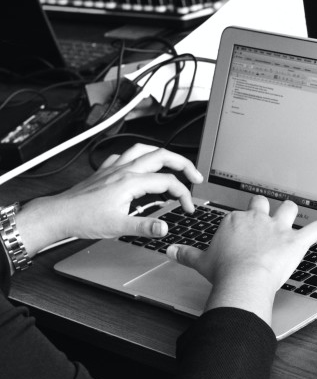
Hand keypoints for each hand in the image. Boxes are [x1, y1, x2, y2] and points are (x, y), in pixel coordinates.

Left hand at [16, 144, 202, 255]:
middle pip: (161, 156)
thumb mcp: (119, 227)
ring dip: (162, 154)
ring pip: (143, 150)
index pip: (168, 182)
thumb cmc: (84, 219)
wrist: (59, 215)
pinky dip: (137, 157)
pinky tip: (138, 165)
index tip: (188, 208)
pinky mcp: (105, 172)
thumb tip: (165, 228)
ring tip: (173, 163)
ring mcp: (114, 168)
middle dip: (183, 164)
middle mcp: (124, 170)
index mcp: (131, 182)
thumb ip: (145, 227)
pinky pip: (124, 156)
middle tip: (195, 176)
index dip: (184, 195)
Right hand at [166, 196, 316, 323]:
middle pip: (262, 203)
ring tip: (295, 215)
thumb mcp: (200, 261)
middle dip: (265, 207)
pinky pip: (315, 229)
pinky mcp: (296, 240)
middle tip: (266, 215)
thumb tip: (169, 251)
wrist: (244, 279)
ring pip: (288, 208)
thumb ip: (186, 254)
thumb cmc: (223, 271)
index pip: (239, 214)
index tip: (242, 230)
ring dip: (292, 212)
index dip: (242, 222)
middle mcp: (257, 219)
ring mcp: (278, 228)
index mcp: (234, 221)